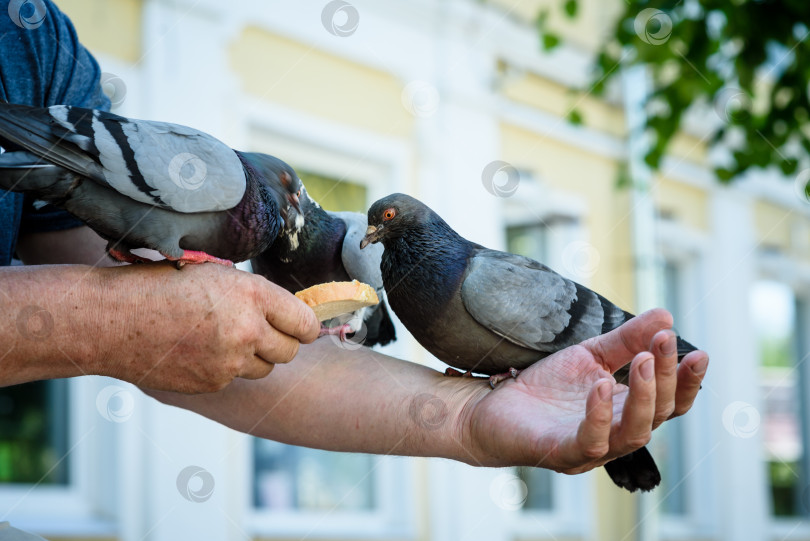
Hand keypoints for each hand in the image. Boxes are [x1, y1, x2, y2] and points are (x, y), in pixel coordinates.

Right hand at [84, 262, 318, 392]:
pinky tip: (199, 351)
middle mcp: (247, 330)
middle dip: (281, 342)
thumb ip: (253, 294)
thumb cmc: (159, 286)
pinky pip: (233, 379)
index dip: (306, 326)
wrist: (111, 319)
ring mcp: (229, 362)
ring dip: (253, 357)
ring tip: (222, 338)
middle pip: (290, 351)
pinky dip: (225, 369)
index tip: (301, 327)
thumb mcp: (215, 274)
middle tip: (262, 332)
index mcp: (252, 295)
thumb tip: (285, 312)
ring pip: (264, 368)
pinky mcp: (211, 384)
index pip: (306, 323)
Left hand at [460, 308, 707, 471]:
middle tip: (663, 343)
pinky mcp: (561, 452)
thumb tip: (666, 316)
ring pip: (634, 433)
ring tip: (643, 360)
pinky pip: (591, 441)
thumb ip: (626, 340)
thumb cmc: (545, 386)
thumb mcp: (589, 355)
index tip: (699, 354)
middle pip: (657, 414)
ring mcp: (591, 448)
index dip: (686, 382)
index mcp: (627, 411)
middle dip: (665, 378)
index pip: (669, 403)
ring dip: (643, 396)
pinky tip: (601, 384)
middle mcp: (616, 435)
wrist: (492, 404)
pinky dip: (600, 414)